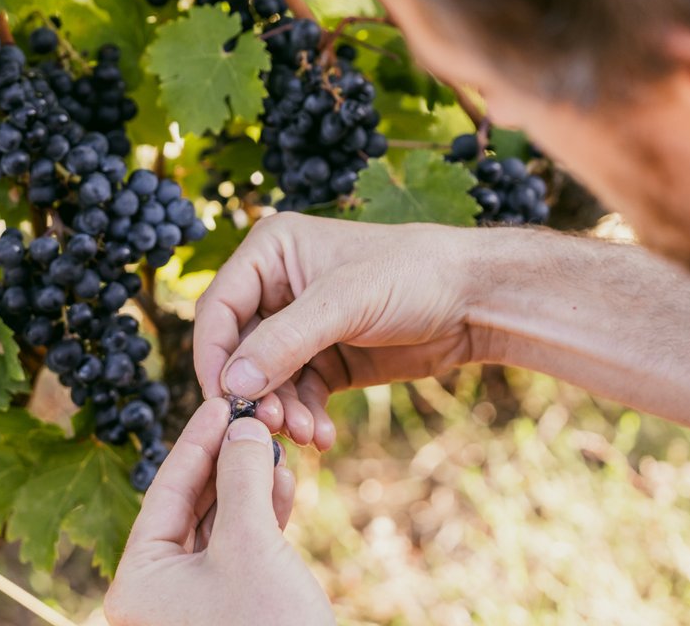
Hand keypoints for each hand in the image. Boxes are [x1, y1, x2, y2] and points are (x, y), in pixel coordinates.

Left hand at [105, 398, 333, 625]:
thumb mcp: (250, 543)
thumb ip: (241, 476)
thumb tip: (243, 423)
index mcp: (138, 579)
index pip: (166, 490)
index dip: (197, 439)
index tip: (223, 399)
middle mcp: (157, 591)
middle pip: (190, 503)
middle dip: (227, 458)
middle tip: (253, 415)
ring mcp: (192, 601)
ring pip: (218, 522)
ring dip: (247, 482)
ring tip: (273, 446)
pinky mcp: (228, 606)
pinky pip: (238, 547)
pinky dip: (260, 514)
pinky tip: (282, 482)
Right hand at [194, 213, 488, 449]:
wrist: (475, 301)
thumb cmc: (414, 274)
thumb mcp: (345, 303)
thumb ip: (285, 342)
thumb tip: (231, 385)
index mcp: (270, 252)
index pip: (218, 308)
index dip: (214, 356)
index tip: (223, 400)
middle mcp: (277, 287)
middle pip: (239, 350)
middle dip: (255, 391)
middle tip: (271, 425)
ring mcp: (300, 327)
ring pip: (268, 380)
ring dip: (282, 411)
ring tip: (306, 434)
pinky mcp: (325, 360)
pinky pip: (299, 396)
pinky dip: (306, 418)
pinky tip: (323, 437)